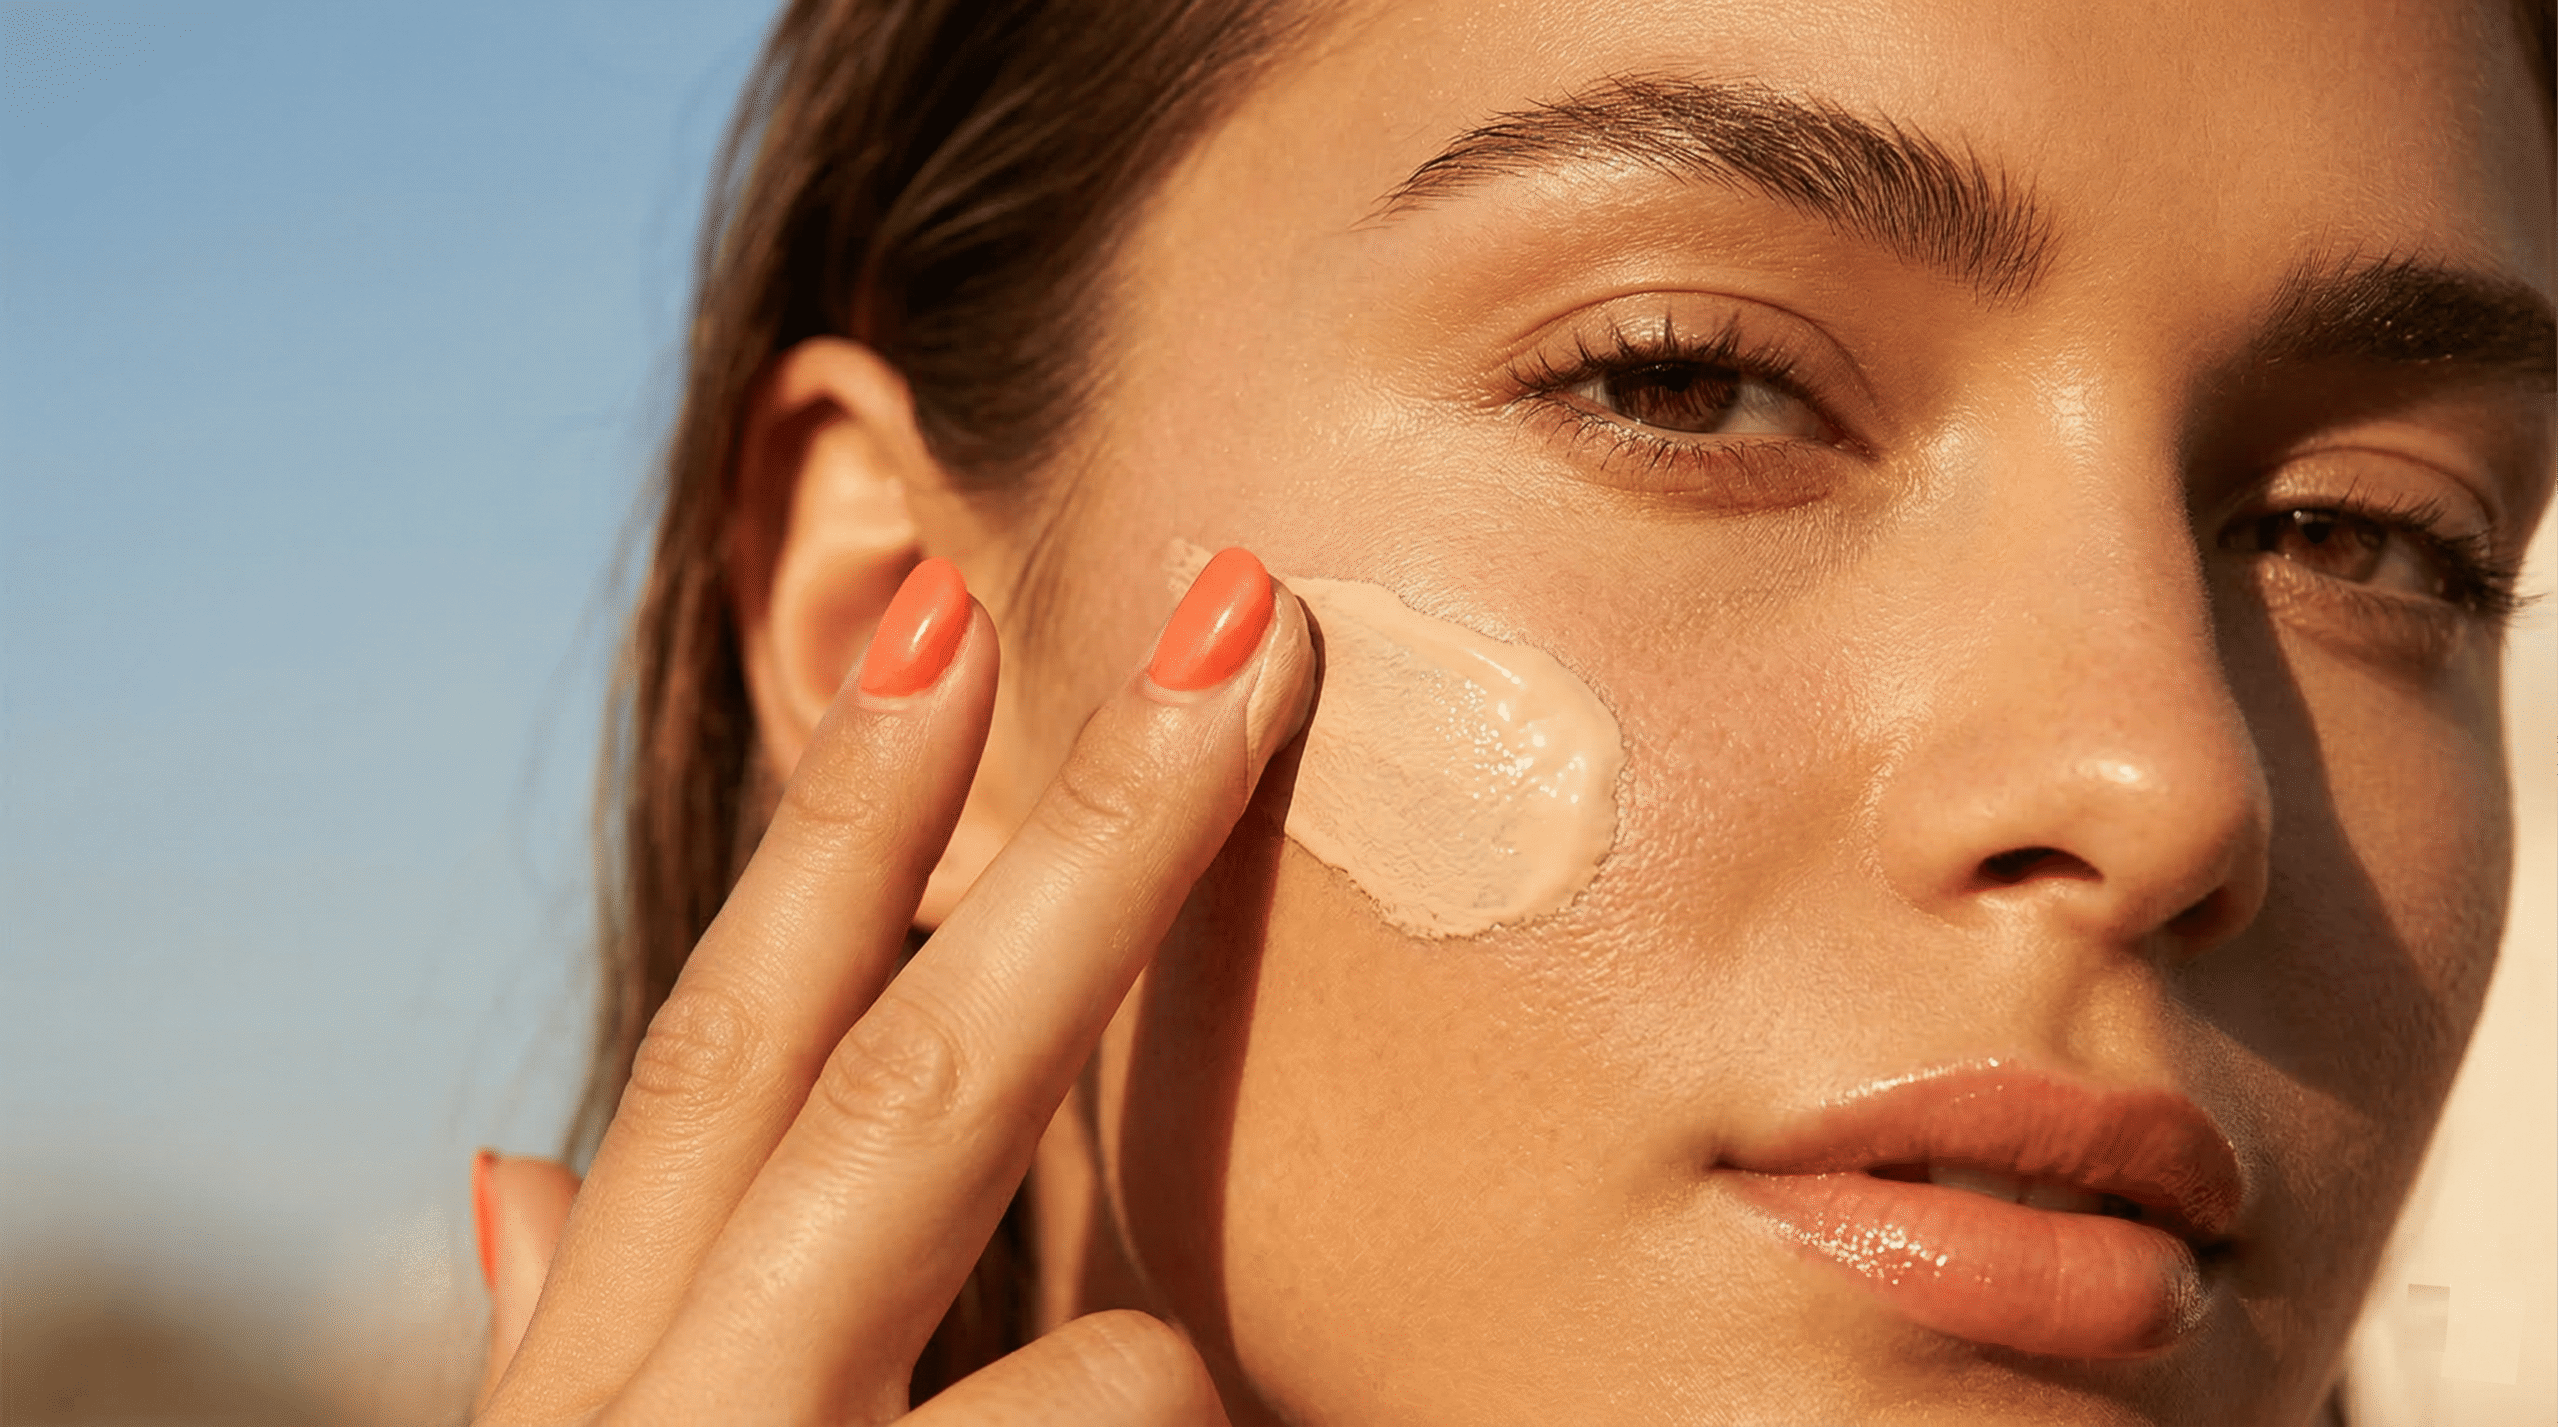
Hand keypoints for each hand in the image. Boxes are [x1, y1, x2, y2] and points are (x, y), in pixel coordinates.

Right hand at [470, 549, 1311, 1423]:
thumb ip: (578, 1331)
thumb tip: (518, 1170)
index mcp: (603, 1372)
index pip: (729, 1043)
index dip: (844, 817)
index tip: (953, 610)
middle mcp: (677, 1415)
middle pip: (910, 1083)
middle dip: (1097, 843)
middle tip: (1235, 617)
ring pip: (1126, 1361)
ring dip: (1154, 1396)